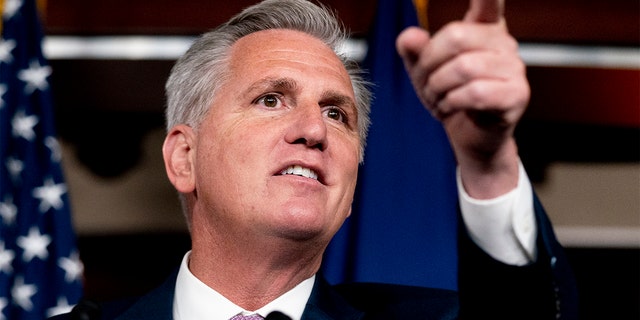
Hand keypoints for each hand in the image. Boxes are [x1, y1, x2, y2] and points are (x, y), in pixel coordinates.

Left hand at [396, 0, 528, 197]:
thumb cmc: (451, 97)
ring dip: (438, 88)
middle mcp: (503, 43)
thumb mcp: (424, 72)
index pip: (489, 3)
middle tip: (426, 83)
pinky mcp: (517, 94)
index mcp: (484, 29)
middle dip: (428, 64)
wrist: (470, 137)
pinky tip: (451, 108)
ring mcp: (514, 68)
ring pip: (463, 68)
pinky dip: (453, 103)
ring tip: (438, 99)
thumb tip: (408, 37)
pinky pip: (475, 92)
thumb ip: (414, 51)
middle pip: (455, 36)